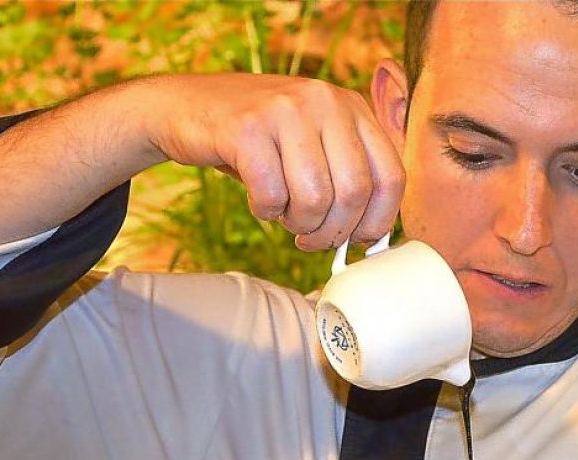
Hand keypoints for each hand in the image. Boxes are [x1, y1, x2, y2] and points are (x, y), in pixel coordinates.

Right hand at [144, 74, 404, 250]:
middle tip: (312, 239)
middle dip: (333, 232)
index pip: (391, 176)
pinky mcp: (246, 127)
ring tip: (285, 216)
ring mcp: (286, 110)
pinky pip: (271, 196)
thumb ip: (347, 176)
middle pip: (354, 193)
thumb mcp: (314, 143)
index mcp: (352, 107)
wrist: (185, 106)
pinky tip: (259, 200)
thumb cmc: (260, 141)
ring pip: (315, 199)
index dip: (378, 220)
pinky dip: (265, 212)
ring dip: (299, 224)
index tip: (359, 241)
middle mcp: (326, 101)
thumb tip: (373, 238)